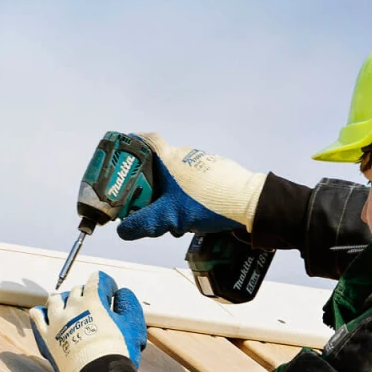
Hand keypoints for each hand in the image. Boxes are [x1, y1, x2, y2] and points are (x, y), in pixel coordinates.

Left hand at [29, 271, 147, 371]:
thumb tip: (122, 292)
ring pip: (55, 300)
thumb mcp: (131, 324)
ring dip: (63, 300)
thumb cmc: (116, 351)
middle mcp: (72, 306)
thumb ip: (127, 303)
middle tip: (92, 303)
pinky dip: (40, 313)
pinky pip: (38, 317)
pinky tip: (43, 313)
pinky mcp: (47, 336)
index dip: (106, 284)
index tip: (110, 291)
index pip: (97, 281)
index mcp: (92, 300)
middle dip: (86, 293)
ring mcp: (57, 320)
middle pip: (76, 290)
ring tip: (68, 306)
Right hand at [114, 133, 265, 239]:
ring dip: (170, 193)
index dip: (132, 145)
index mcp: (170, 158)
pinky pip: (193, 181)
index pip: (146, 140)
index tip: (124, 156)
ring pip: (176, 175)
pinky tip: (192, 214)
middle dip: (149, 184)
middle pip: (159, 164)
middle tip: (144, 204)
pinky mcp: (216, 172)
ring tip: (172, 217)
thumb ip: (144, 224)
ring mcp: (202, 162)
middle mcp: (185, 155)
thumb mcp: (170, 217)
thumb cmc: (208, 203)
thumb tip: (123, 231)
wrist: (248, 203)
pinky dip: (187, 195)